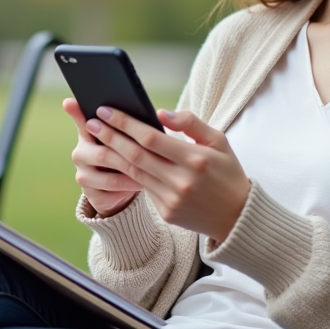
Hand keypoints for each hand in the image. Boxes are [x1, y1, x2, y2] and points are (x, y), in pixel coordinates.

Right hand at [63, 98, 144, 216]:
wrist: (124, 188)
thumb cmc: (128, 154)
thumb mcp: (129, 137)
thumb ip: (132, 125)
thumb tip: (154, 113)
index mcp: (88, 134)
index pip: (82, 121)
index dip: (76, 113)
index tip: (70, 102)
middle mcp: (80, 153)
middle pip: (102, 154)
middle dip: (127, 155)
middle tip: (149, 154)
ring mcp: (83, 175)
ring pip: (109, 176)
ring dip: (132, 174)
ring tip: (151, 172)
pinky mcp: (91, 195)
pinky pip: (112, 192)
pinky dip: (128, 188)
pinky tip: (142, 184)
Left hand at [80, 104, 250, 242]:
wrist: (237, 217)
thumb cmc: (228, 173)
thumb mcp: (220, 141)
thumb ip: (191, 123)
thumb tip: (160, 113)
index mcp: (196, 160)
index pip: (151, 138)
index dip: (125, 123)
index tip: (106, 111)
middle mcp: (181, 181)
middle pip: (135, 155)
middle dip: (110, 136)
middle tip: (92, 122)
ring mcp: (172, 199)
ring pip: (133, 172)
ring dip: (112, 154)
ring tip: (97, 138)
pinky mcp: (166, 213)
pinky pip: (142, 188)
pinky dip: (127, 172)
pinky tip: (115, 159)